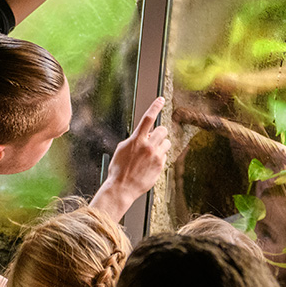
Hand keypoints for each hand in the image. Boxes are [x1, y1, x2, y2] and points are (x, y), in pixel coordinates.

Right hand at [89, 96, 171, 220]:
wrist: (122, 187)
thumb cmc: (119, 168)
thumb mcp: (122, 149)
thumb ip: (134, 139)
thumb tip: (144, 134)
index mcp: (136, 140)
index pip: (148, 118)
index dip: (155, 106)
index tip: (161, 99)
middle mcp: (148, 146)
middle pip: (162, 130)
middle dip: (159, 132)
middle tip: (153, 138)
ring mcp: (155, 156)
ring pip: (166, 143)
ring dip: (160, 145)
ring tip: (151, 154)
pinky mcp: (160, 166)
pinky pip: (164, 156)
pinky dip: (159, 157)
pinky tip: (149, 165)